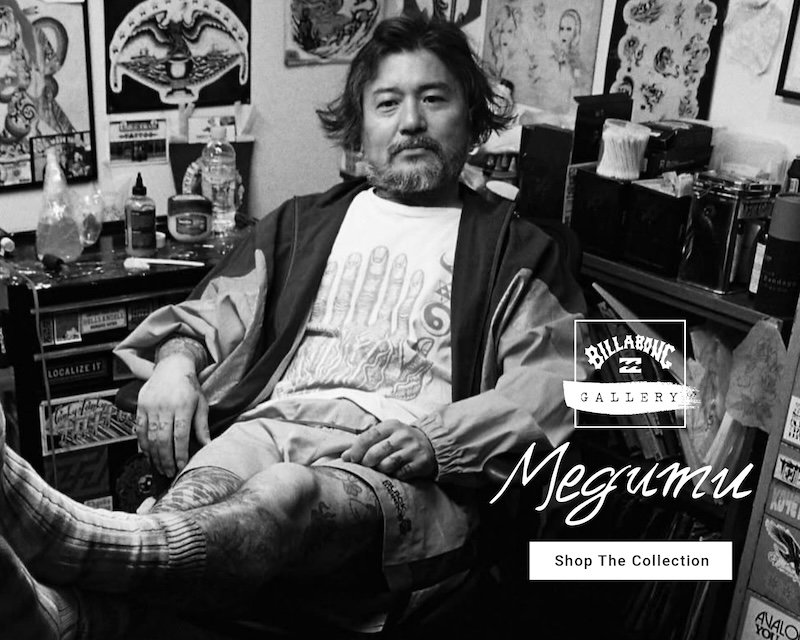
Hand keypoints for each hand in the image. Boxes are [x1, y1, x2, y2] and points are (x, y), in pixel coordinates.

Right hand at [136, 354, 209, 476]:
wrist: (172, 366)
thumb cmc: (189, 386)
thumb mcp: (201, 403)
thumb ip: (202, 425)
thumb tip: (207, 445)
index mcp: (183, 406)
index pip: (180, 435)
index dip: (179, 453)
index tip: (181, 466)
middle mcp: (165, 406)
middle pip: (163, 439)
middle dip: (166, 459)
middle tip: (168, 472)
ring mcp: (151, 406)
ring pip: (150, 437)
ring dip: (154, 455)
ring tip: (159, 466)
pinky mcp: (140, 406)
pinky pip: (139, 429)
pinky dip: (142, 444)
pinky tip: (148, 453)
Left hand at [341, 420, 435, 480]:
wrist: (430, 444)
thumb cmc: (400, 441)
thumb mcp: (386, 435)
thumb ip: (366, 442)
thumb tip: (344, 456)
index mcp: (391, 425)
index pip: (368, 437)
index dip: (356, 450)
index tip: (350, 459)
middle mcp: (402, 435)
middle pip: (375, 453)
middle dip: (366, 462)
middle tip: (365, 466)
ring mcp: (412, 449)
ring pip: (387, 465)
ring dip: (380, 470)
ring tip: (381, 468)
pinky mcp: (420, 463)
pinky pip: (400, 474)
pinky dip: (394, 475)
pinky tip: (395, 472)